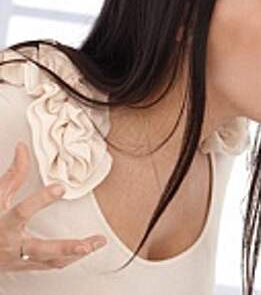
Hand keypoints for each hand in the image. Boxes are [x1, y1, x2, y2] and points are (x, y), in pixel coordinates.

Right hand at [0, 142, 106, 270]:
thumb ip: (13, 175)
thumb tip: (22, 149)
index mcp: (4, 224)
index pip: (22, 212)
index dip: (41, 200)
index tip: (60, 187)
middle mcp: (12, 245)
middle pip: (42, 249)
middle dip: (67, 247)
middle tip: (88, 243)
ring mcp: (20, 259)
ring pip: (51, 261)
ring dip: (76, 254)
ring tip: (97, 243)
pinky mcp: (26, 266)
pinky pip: (51, 265)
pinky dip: (69, 258)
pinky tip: (84, 251)